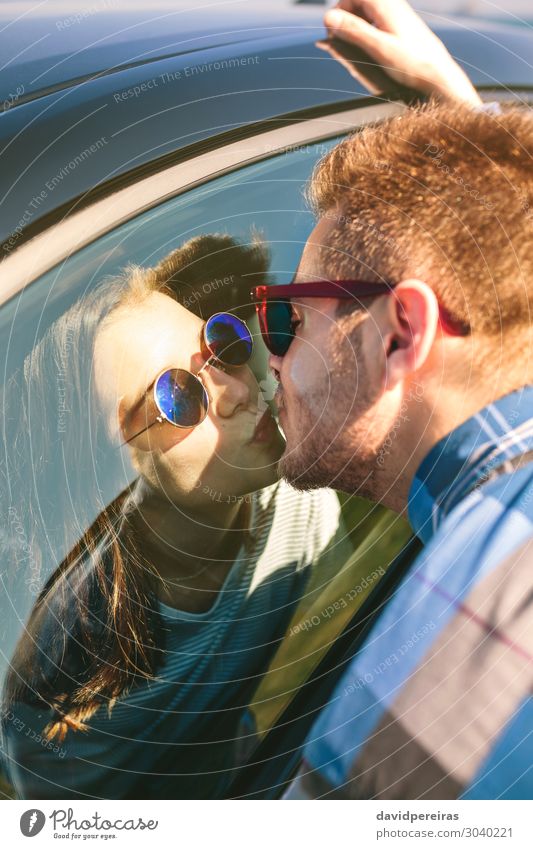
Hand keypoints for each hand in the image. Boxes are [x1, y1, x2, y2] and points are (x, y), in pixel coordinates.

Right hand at [321, 0, 481, 105]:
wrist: (439, 74)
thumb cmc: (412, 64)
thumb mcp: (379, 48)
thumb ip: (354, 31)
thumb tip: (328, 17)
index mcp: (386, 4)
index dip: (337, 12)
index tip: (331, 33)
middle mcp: (393, 3)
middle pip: (359, 1)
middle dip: (345, 18)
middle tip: (339, 40)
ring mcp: (399, 12)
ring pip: (368, 9)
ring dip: (356, 24)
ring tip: (354, 45)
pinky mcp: (402, 23)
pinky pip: (378, 18)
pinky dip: (368, 28)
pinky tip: (371, 45)